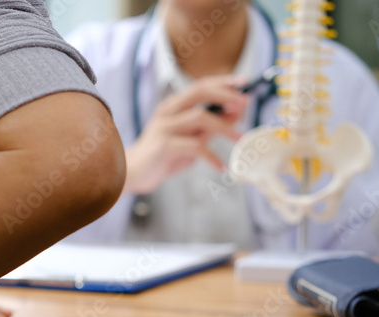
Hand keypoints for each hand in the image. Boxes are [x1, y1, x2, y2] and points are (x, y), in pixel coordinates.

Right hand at [124, 75, 247, 194]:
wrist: (133, 173)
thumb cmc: (164, 155)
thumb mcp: (192, 138)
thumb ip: (211, 126)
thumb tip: (237, 113)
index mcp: (174, 105)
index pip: (201, 85)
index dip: (223, 82)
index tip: (245, 82)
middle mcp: (168, 111)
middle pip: (200, 92)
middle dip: (226, 95)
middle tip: (245, 104)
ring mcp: (165, 127)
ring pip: (201, 117)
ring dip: (225, 127)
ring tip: (240, 140)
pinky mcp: (164, 146)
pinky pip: (195, 147)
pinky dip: (212, 156)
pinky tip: (221, 167)